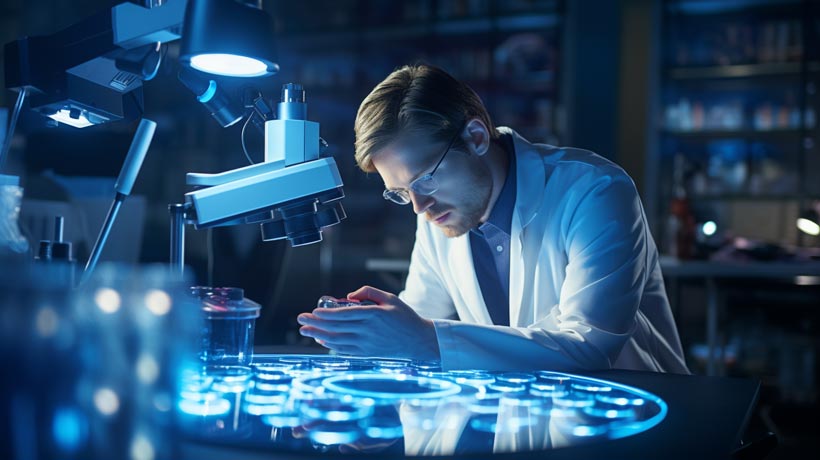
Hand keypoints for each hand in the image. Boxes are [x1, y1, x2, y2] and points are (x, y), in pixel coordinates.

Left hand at [297, 286, 439, 360]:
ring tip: (305, 330)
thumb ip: (369, 292)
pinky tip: (321, 339)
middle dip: (316, 323)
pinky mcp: (367, 353)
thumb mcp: (390, 298)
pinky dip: (331, 345)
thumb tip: (349, 296)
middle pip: (336, 328)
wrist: (418, 341)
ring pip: (337, 340)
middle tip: (301, 319)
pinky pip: (344, 350)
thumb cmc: (404, 317)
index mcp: (374, 315)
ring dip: (318, 335)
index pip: (344, 314)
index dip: (326, 314)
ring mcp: (367, 344)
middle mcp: (368, 331)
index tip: (313, 311)